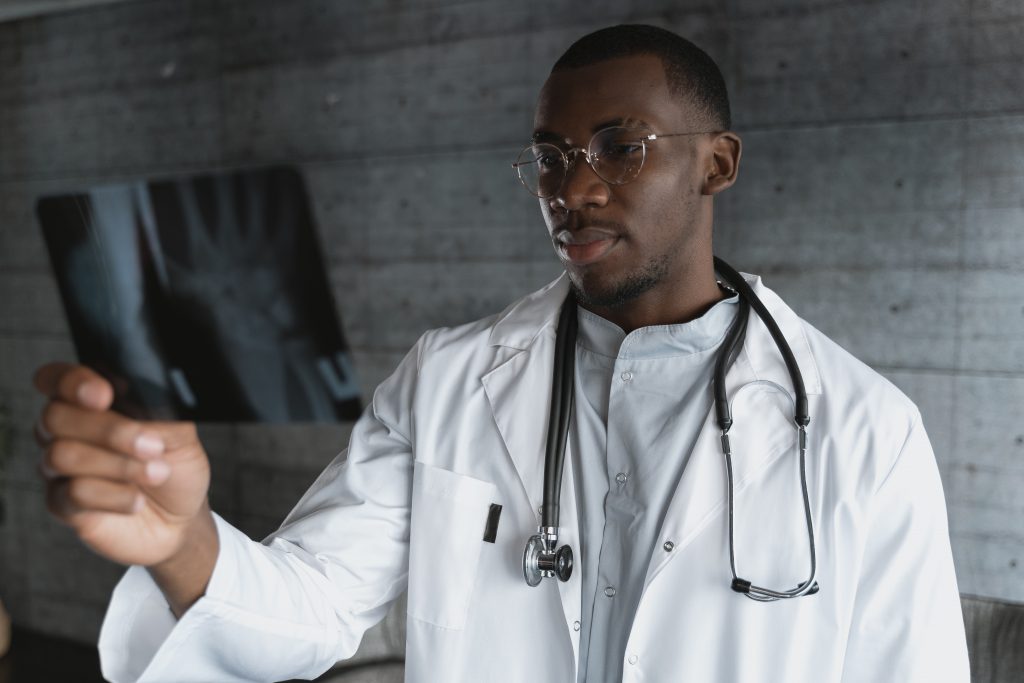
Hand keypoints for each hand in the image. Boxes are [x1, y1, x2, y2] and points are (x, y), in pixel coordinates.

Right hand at [34, 363, 211, 567]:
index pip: (57, 379)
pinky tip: (136, 500)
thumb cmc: (175, 466)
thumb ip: (158, 412)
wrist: (180, 517)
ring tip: (156, 473)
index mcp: (90, 403)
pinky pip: (73, 492)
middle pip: (54, 416)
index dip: (71, 382)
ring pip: (62, 455)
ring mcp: (60, 468)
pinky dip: (114, 496)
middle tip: (153, 445)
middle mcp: (67, 431)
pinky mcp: (62, 504)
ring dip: (118, 465)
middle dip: (108, 430)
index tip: (104, 395)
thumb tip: (143, 403)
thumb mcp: (180, 433)